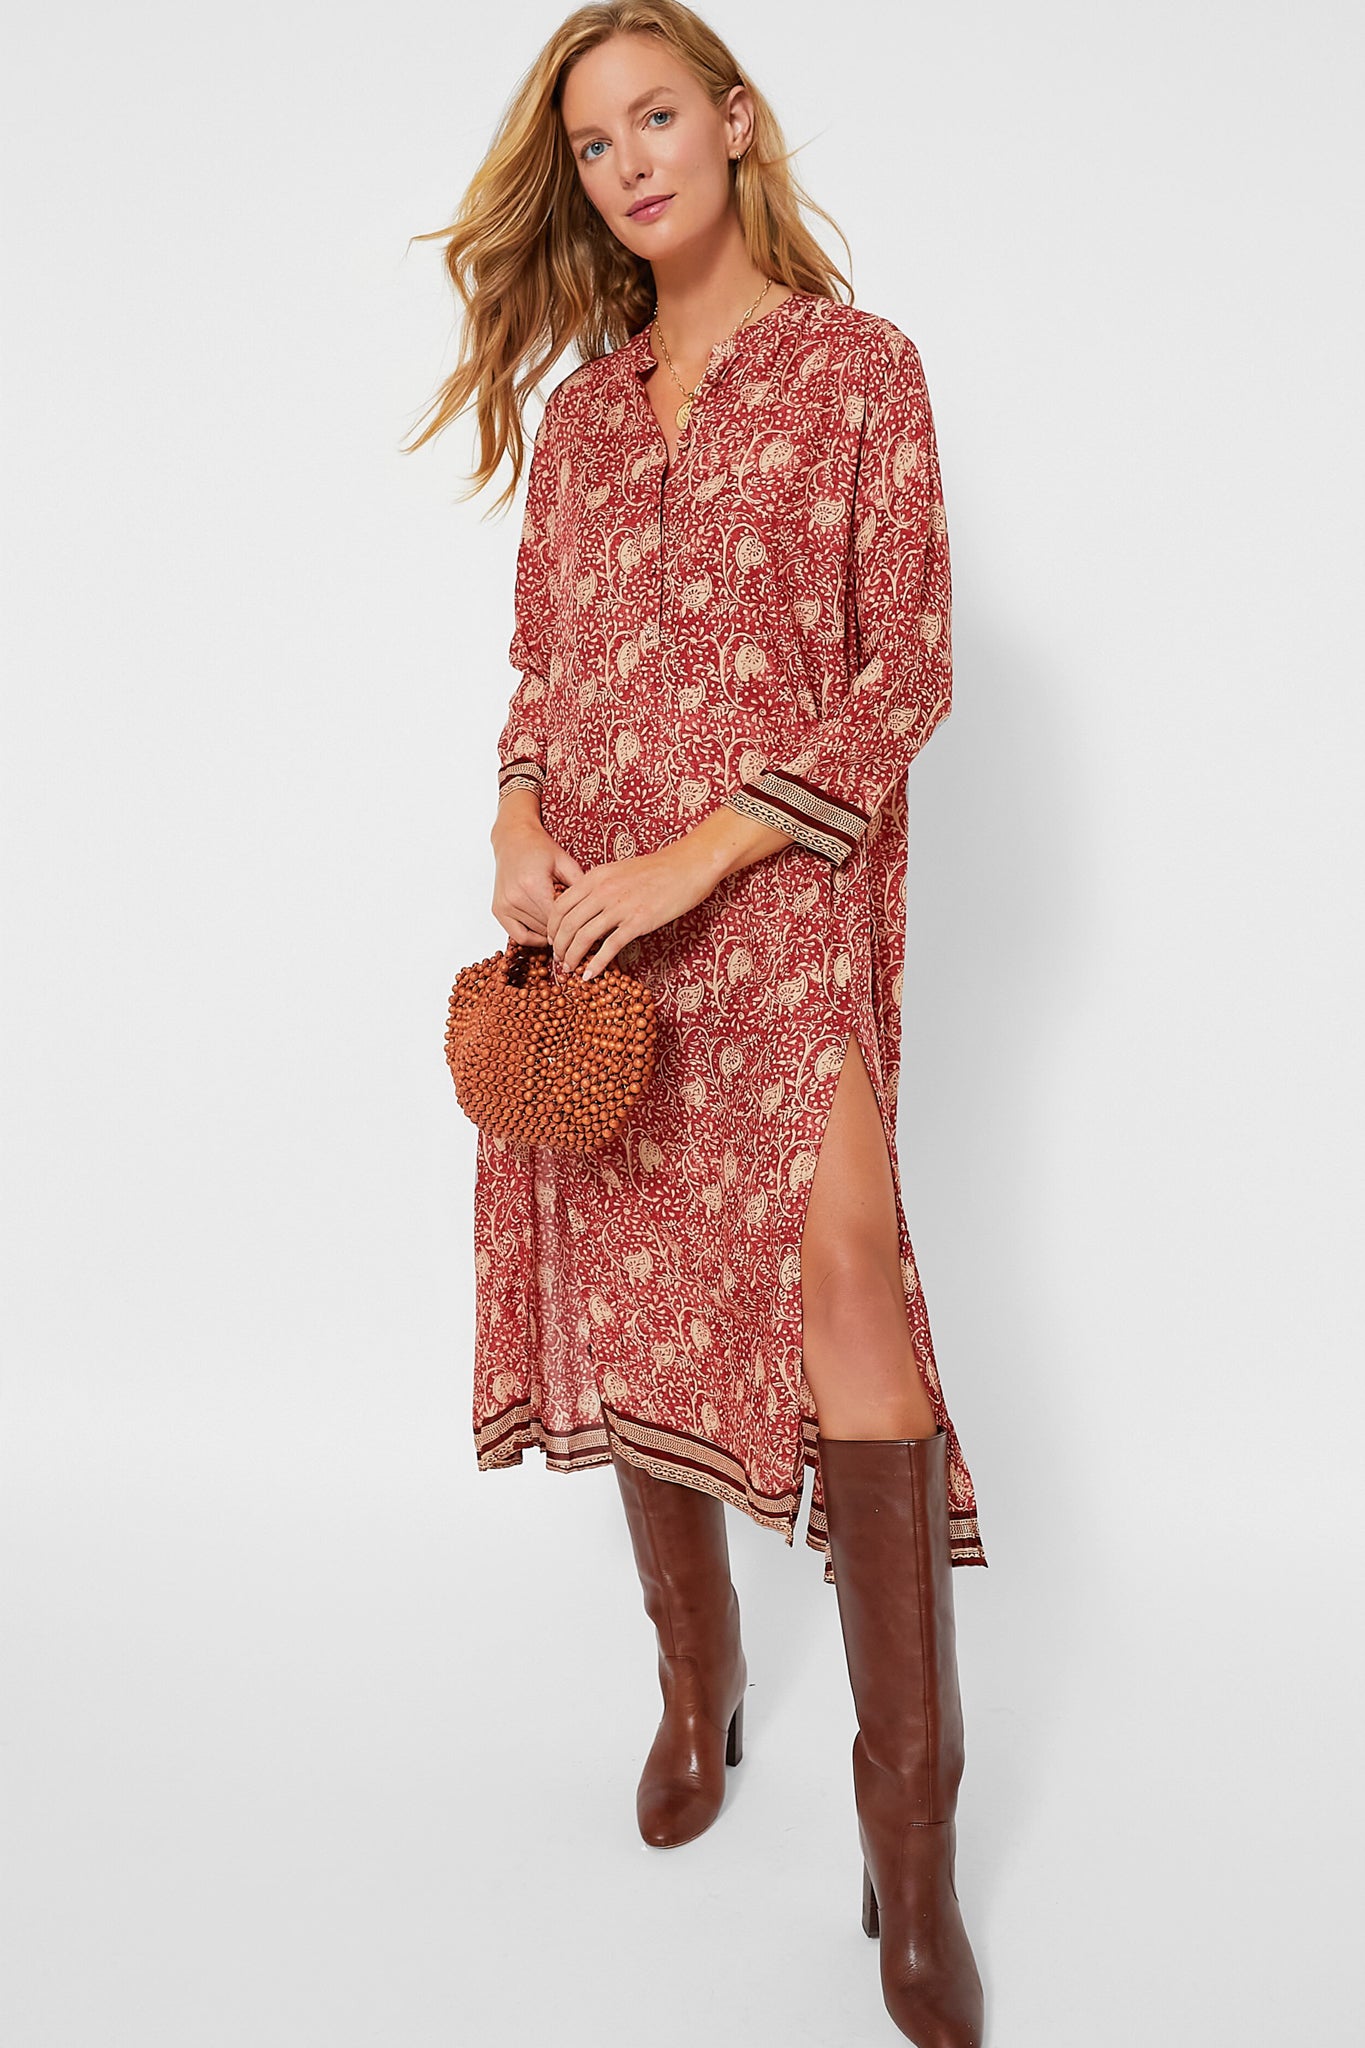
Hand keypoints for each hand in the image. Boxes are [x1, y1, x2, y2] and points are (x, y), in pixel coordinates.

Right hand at [490, 804, 585, 945]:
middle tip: (578, 928)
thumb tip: (594, 911)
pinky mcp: (498, 910)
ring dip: (550, 933)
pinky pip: (518, 936)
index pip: (558, 919)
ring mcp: (505, 905)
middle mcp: (516, 897)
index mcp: (533, 885)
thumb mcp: (566, 863)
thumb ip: (580, 886)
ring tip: (563, 927)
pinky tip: (545, 932)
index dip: (575, 926)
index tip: (587, 927)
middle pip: (547, 929)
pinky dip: (533, 938)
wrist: (514, 838)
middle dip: (564, 930)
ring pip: (535, 934)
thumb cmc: (540, 848)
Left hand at [547, 843, 719, 979]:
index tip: (553, 939)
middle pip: (567, 924)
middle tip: (559, 960)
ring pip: (583, 937)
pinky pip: (609, 947)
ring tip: (570, 969)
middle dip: (558, 946)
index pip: (560, 905)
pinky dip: (596, 964)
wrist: (687, 866)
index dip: (552, 927)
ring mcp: (620, 907)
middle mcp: (603, 891)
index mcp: (596, 877)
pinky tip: (590, 975)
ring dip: (572, 957)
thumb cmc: (657, 869)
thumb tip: (586, 906)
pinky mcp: (638, 922)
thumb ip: (599, 886)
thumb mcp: (619, 871)